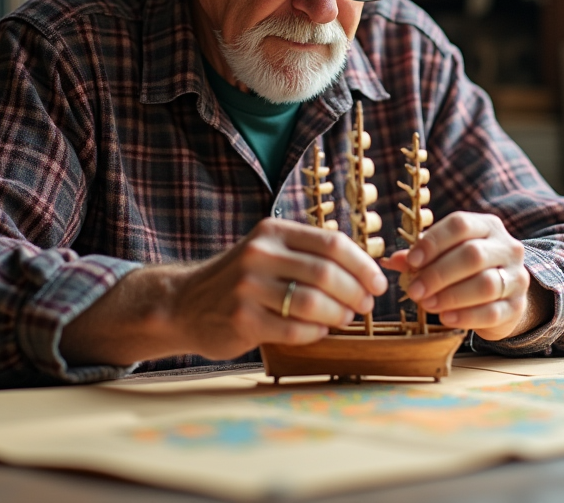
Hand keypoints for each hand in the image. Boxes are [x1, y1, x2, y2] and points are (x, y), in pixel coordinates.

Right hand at [170, 219, 386, 359]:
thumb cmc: (241, 279)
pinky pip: (294, 329)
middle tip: (366, 305)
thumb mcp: (269, 251)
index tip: (378, 282)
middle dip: (356, 292)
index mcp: (273, 231)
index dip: (363, 265)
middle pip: (326, 273)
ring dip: (339, 314)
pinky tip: (320, 331)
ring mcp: (248, 287)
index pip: (332, 243)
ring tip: (345, 318)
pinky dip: (316, 332)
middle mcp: (259, 254)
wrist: (184, 303)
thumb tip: (365, 268)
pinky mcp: (242, 319)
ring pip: (313, 303)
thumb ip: (307, 253)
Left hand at [379, 212, 540, 340]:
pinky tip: (445, 317)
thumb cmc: (467, 271)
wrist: (504, 297)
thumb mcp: (447, 256)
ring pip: (486, 284)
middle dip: (438, 274)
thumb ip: (421, 257)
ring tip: (427, 304)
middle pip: (473, 255)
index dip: (433, 242)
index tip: (412, 261)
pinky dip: (465, 316)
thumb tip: (392, 261)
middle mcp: (507, 247)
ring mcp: (517, 277)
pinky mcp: (517, 306)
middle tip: (414, 290)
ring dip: (451, 296)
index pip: (460, 224)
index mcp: (487, 226)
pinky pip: (492, 312)